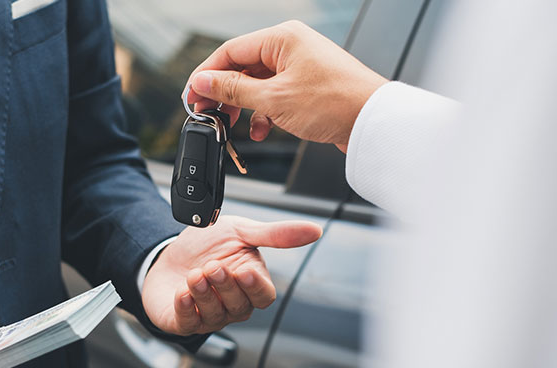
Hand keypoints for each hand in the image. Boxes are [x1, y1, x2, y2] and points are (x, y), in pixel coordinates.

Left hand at [142, 216, 320, 334]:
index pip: (263, 296)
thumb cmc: (207, 246)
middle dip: (225, 286)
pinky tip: (182, 293)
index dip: (255, 287)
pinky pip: (187, 323)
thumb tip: (315, 230)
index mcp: (249, 284)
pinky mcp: (182, 321)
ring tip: (194, 274)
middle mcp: (232, 304)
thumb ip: (276, 234)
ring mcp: (208, 315)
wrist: (168, 253)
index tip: (244, 271)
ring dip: (204, 294)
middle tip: (213, 266)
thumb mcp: (241, 231)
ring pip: (214, 315)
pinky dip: (185, 308)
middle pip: (240, 306)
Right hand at [185, 20, 387, 151]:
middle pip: (242, 67)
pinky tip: (261, 130)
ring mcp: (300, 66)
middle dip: (224, 94)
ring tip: (233, 126)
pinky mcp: (307, 85)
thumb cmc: (334, 103)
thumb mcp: (273, 99)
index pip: (230, 51)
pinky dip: (264, 113)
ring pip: (257, 85)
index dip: (205, 76)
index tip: (191, 97)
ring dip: (243, 107)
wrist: (373, 123)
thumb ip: (232, 90)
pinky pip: (274, 95)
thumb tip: (202, 82)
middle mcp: (290, 47)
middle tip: (208, 114)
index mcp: (282, 38)